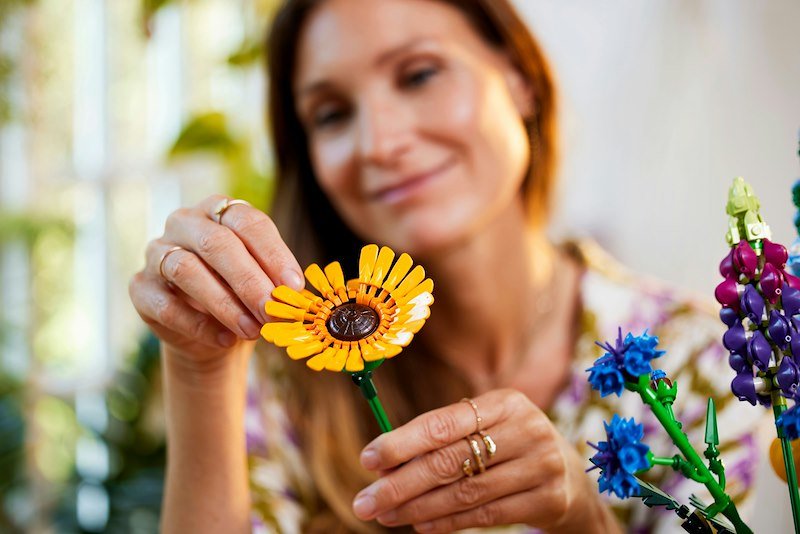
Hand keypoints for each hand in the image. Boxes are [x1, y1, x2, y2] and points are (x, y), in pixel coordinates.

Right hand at [129, 195, 303, 371]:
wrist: (212, 334)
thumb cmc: (244, 296)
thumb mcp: (264, 283)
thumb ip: (275, 281)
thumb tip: (292, 292)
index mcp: (220, 211)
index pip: (247, 222)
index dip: (273, 254)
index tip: (294, 286)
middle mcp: (185, 223)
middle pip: (216, 244)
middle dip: (249, 281)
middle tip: (272, 310)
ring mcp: (157, 252)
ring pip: (186, 270)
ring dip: (225, 304)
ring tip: (252, 330)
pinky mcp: (140, 287)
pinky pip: (165, 305)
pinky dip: (198, 325)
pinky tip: (225, 340)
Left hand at [352, 389, 617, 532]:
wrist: (570, 477)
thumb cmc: (509, 446)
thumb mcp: (485, 429)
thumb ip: (440, 440)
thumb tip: (382, 464)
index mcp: (505, 402)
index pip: (442, 423)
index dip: (401, 442)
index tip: (367, 460)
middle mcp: (526, 428)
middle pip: (450, 460)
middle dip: (400, 483)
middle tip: (365, 501)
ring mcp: (541, 464)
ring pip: (465, 491)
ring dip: (417, 507)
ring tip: (386, 515)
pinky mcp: (548, 498)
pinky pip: (486, 514)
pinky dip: (448, 522)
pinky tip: (420, 525)